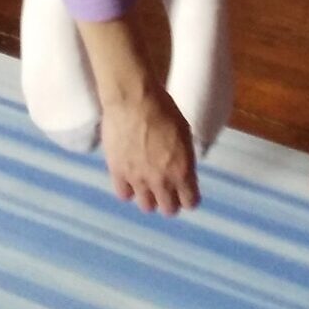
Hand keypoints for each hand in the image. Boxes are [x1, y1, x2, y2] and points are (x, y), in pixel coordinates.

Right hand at [101, 84, 200, 215]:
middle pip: (169, 209)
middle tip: (167, 188)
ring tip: (148, 184)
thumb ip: (184, 157)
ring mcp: (138, 179)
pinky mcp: (118, 173)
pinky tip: (130, 178)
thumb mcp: (184, 133)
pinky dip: (129, 189)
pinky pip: (124, 195)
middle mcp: (162, 180)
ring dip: (150, 197)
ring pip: (147, 206)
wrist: (133, 99)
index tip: (186, 191)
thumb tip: (182, 169)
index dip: (189, 197)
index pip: (190, 202)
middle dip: (171, 200)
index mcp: (182, 170)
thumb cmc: (164, 108)